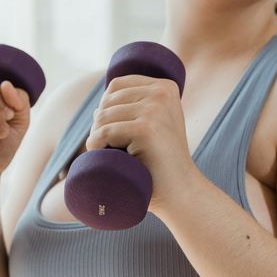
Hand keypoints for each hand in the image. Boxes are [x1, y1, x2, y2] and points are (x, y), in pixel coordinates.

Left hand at [85, 74, 200, 215]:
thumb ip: (138, 109)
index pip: (116, 85)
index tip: (115, 132)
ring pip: (103, 116)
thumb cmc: (161, 164)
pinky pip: (104, 132)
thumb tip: (98, 105)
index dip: (106, 108)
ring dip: (96, 137)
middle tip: (111, 148)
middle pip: (108, 100)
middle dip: (100, 124)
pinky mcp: (145, 129)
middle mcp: (162, 92)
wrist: (180, 192)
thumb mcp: (156, 126)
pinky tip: (102, 157)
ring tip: (111, 154)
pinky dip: (96, 146)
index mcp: (166, 87)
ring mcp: (155, 110)